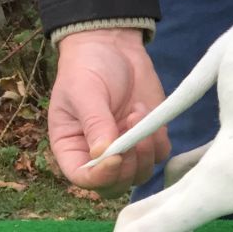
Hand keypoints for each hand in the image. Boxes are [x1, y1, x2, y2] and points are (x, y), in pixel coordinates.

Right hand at [49, 28, 170, 194]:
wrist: (112, 46)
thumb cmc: (87, 67)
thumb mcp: (85, 92)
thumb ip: (95, 123)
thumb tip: (103, 155)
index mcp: (72, 148)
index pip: (84, 178)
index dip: (102, 176)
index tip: (117, 155)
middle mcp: (98, 155)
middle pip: (116, 185)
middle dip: (129, 164)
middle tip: (131, 125)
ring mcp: (126, 149)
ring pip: (142, 173)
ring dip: (145, 148)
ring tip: (137, 111)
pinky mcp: (149, 137)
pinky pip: (160, 154)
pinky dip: (158, 139)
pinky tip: (147, 111)